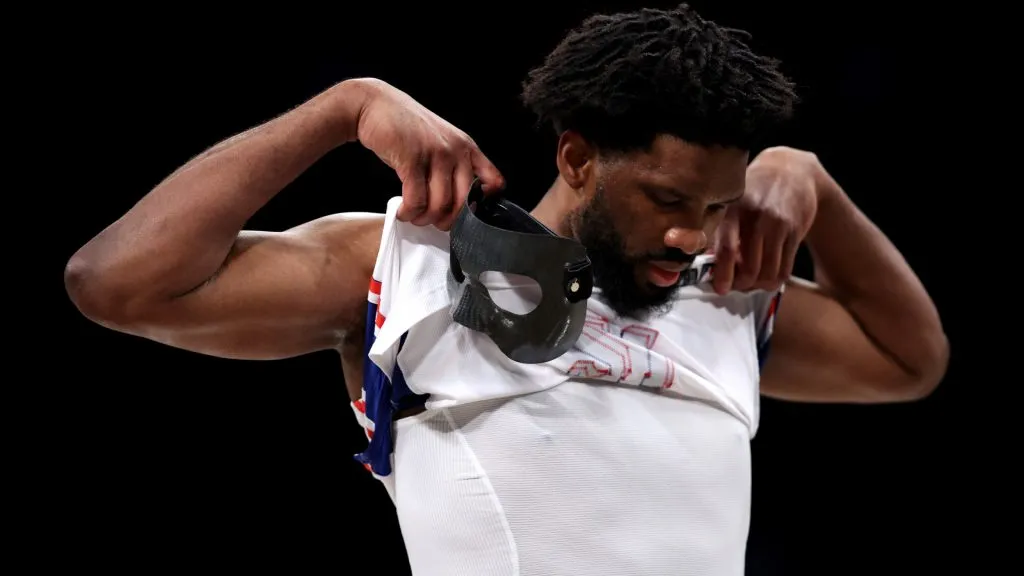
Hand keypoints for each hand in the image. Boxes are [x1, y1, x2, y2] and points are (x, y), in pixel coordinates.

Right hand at [353, 78, 504, 229]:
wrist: (376, 106)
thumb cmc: (407, 129)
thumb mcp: (441, 142)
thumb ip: (453, 167)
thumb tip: (458, 205)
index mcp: (467, 147)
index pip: (494, 182)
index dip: (483, 204)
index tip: (465, 214)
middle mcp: (456, 151)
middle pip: (462, 204)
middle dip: (446, 221)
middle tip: (432, 222)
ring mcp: (435, 154)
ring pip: (438, 205)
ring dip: (424, 218)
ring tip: (413, 216)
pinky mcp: (412, 160)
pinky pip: (416, 200)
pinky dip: (409, 212)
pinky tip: (403, 211)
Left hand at [712, 146, 820, 294]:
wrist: (793, 171)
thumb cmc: (755, 190)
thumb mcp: (733, 202)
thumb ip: (720, 230)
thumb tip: (707, 264)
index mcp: (734, 208)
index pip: (727, 249)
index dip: (723, 274)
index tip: (720, 288)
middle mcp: (757, 216)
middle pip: (750, 267)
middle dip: (742, 284)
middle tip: (736, 286)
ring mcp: (778, 224)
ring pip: (769, 272)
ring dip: (758, 285)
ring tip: (751, 283)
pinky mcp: (796, 231)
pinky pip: (785, 268)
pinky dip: (774, 280)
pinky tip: (767, 278)